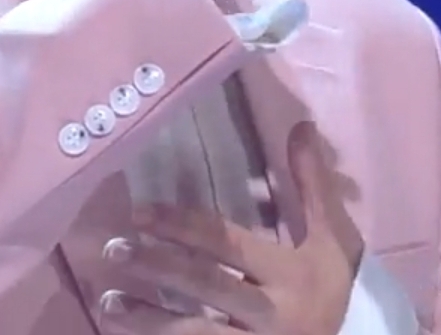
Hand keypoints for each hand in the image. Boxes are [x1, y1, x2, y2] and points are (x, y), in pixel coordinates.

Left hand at [96, 122, 362, 334]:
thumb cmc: (331, 290)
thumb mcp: (332, 240)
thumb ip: (312, 186)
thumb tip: (301, 125)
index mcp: (291, 274)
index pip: (230, 245)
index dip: (183, 227)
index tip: (141, 212)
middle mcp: (271, 313)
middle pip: (206, 285)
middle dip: (158, 266)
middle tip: (113, 248)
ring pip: (194, 333)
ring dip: (148, 319)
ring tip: (108, 302)